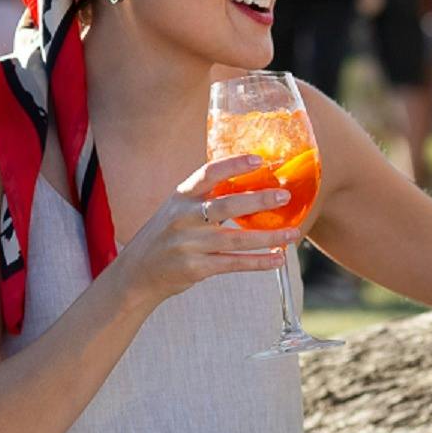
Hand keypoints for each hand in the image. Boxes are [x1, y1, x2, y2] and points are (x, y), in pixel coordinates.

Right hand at [111, 155, 301, 307]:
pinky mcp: (196, 268)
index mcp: (181, 196)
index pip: (209, 173)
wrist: (137, 273)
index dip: (234, 164)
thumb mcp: (178, 209)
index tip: (259, 159)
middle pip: (227, 206)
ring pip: (237, 239)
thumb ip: (206, 198)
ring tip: (294, 233)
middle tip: (285, 195)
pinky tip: (278, 258)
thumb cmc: (166, 235)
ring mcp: (189, 244)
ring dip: (269, 236)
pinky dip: (259, 262)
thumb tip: (252, 184)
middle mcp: (184, 218)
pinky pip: (234, 263)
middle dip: (259, 201)